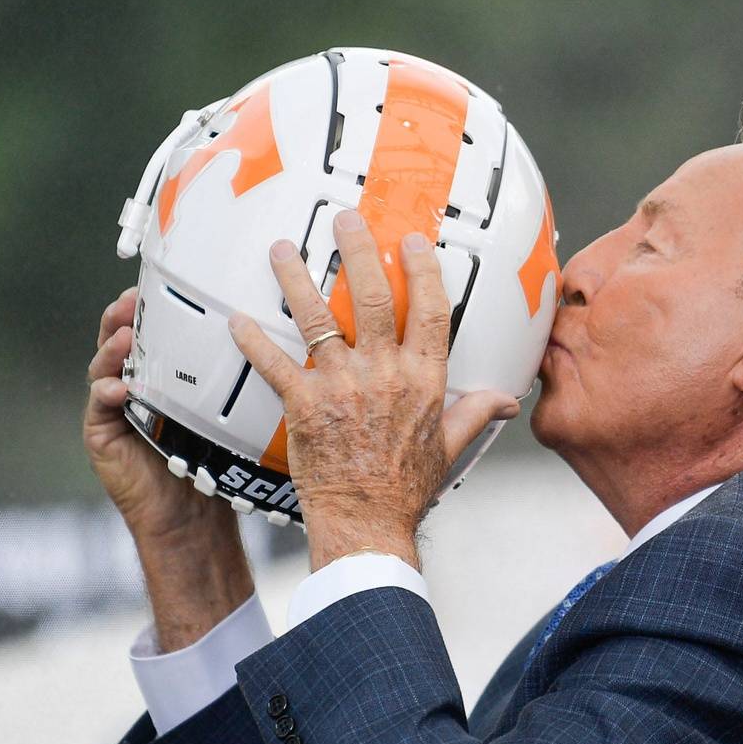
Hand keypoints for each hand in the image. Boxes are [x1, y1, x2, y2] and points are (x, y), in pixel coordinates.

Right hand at [84, 286, 233, 540]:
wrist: (190, 517)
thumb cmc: (211, 464)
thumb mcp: (224, 412)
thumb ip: (231, 379)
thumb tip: (270, 338)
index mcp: (159, 374)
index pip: (150, 331)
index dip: (149, 306)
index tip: (156, 284)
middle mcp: (131, 384)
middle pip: (118, 338)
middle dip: (121, 316)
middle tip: (131, 300)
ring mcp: (111, 407)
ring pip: (103, 365)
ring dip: (112, 348)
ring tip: (126, 337)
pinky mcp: (99, 432)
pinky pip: (98, 404)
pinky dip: (106, 392)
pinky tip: (119, 388)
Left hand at [228, 212, 518, 570]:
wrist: (367, 524)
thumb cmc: (406, 489)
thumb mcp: (450, 447)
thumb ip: (475, 413)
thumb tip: (507, 399)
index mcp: (424, 379)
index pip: (430, 310)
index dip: (422, 269)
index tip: (412, 240)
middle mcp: (385, 373)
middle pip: (374, 297)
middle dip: (357, 251)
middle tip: (343, 219)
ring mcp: (343, 386)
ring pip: (318, 318)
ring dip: (296, 279)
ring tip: (280, 250)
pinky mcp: (305, 405)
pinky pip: (274, 364)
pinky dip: (253, 340)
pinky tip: (236, 319)